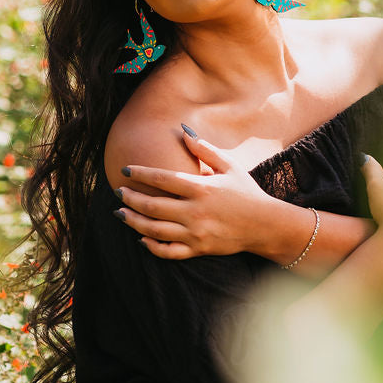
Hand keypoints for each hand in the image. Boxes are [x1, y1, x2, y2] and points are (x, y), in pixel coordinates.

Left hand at [115, 129, 273, 258]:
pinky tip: (141, 238)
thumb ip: (205, 150)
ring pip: (155, 230)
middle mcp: (195, 212)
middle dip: (130, 198)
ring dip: (133, 221)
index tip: (125, 169)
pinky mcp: (198, 249)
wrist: (265, 225)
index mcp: (202, 188)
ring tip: (120, 213)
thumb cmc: (247, 192)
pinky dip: (151, 246)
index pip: (163, 179)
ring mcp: (195, 233)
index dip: (141, 173)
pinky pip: (168, 251)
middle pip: (152, 206)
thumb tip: (183, 131)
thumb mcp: (230, 166)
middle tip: (117, 191)